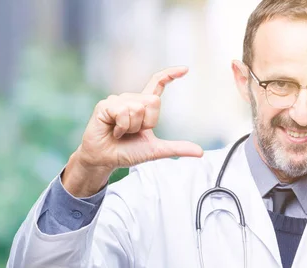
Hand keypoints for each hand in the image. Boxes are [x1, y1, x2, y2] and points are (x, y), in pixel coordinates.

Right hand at [63, 66, 202, 196]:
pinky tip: (113, 131)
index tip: (185, 69)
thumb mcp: (156, 150)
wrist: (106, 160)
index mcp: (143, 106)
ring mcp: (117, 100)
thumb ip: (177, 148)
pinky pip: (124, 112)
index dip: (170, 75)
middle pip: (153, 101)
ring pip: (138, 108)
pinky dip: (122, 127)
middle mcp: (131, 99)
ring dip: (133, 127)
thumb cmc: (128, 152)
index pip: (157, 84)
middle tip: (133, 133)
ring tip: (121, 133)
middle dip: (147, 123)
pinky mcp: (105, 105)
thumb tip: (200, 152)